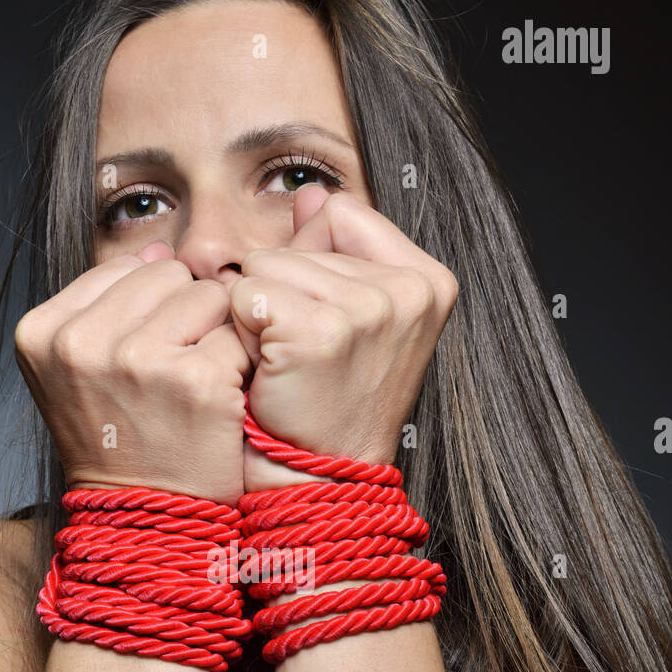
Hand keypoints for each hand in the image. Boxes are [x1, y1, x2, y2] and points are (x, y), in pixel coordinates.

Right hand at [14, 242, 251, 506]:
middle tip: (171, 381)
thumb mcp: (84, 371)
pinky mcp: (195, 379)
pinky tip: (218, 403)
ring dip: (214, 339)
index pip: (122, 271)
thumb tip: (157, 251)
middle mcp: (82, 342)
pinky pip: (238, 335)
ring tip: (191, 389)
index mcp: (43, 332)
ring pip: (208, 295)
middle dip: (183, 319)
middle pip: (168, 275)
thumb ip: (110, 304)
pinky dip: (239, 368)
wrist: (146, 521)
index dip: (148, 314)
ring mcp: (138, 359)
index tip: (139, 367)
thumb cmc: (121, 444)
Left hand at [229, 185, 458, 491]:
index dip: (311, 261)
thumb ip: (332, 250)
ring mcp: (368, 311)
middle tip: (303, 357)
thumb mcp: (350, 318)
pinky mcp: (320, 333)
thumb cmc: (327, 403)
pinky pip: (246, 295)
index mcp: (429, 281)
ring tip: (286, 364)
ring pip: (265, 266)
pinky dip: (242, 333)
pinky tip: (269, 371)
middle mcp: (408, 291)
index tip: (324, 321)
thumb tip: (310, 194)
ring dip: (258, 315)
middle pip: (299, 241)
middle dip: (282, 293)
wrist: (316, 477)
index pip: (341, 214)